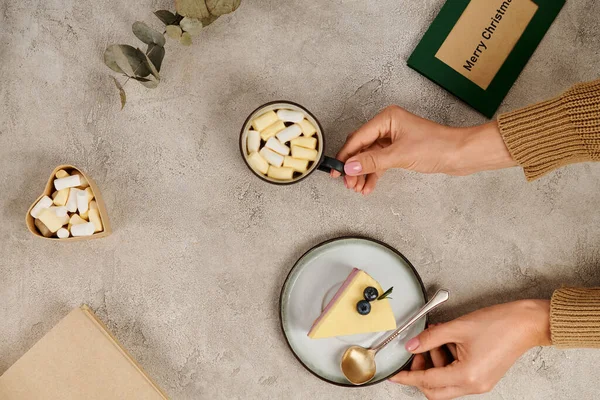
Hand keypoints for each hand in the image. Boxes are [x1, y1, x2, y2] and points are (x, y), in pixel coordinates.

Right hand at [331, 106, 516, 194]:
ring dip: (363, 173)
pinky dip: (374, 174)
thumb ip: (372, 162)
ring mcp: (393, 138)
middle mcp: (388, 126)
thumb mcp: (399, 155)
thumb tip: (350, 167)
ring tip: (357, 188)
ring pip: (370, 157)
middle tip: (347, 182)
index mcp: (387, 118)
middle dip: (353, 166)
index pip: (358, 137)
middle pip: (361, 147)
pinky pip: (380, 162)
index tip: (336, 169)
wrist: (460, 154)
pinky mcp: (400, 150)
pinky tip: (369, 187)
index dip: (346, 155)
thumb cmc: (437, 146)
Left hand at [390, 300, 550, 399]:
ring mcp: (480, 383)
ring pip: (446, 383)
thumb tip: (411, 345)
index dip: (407, 376)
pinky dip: (447, 361)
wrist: (527, 323)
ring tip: (437, 338)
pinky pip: (457, 376)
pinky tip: (448, 342)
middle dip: (421, 372)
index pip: (427, 381)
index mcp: (467, 375)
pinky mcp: (484, 377)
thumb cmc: (500, 324)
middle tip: (416, 351)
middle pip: (435, 390)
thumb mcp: (457, 327)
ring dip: (435, 363)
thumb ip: (430, 338)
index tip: (394, 374)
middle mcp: (474, 385)